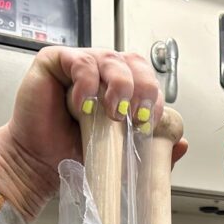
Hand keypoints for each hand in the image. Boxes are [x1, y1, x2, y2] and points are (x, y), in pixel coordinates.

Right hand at [0, 47, 187, 220]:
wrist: (40, 163)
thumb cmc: (76, 154)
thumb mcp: (123, 156)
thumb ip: (153, 150)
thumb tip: (182, 143)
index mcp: (122, 88)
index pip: (149, 79)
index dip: (155, 97)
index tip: (150, 122)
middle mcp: (103, 72)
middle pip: (135, 63)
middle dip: (143, 88)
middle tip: (136, 116)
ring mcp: (80, 64)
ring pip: (112, 59)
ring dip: (118, 86)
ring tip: (110, 114)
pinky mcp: (56, 61)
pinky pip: (81, 61)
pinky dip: (87, 83)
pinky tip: (83, 105)